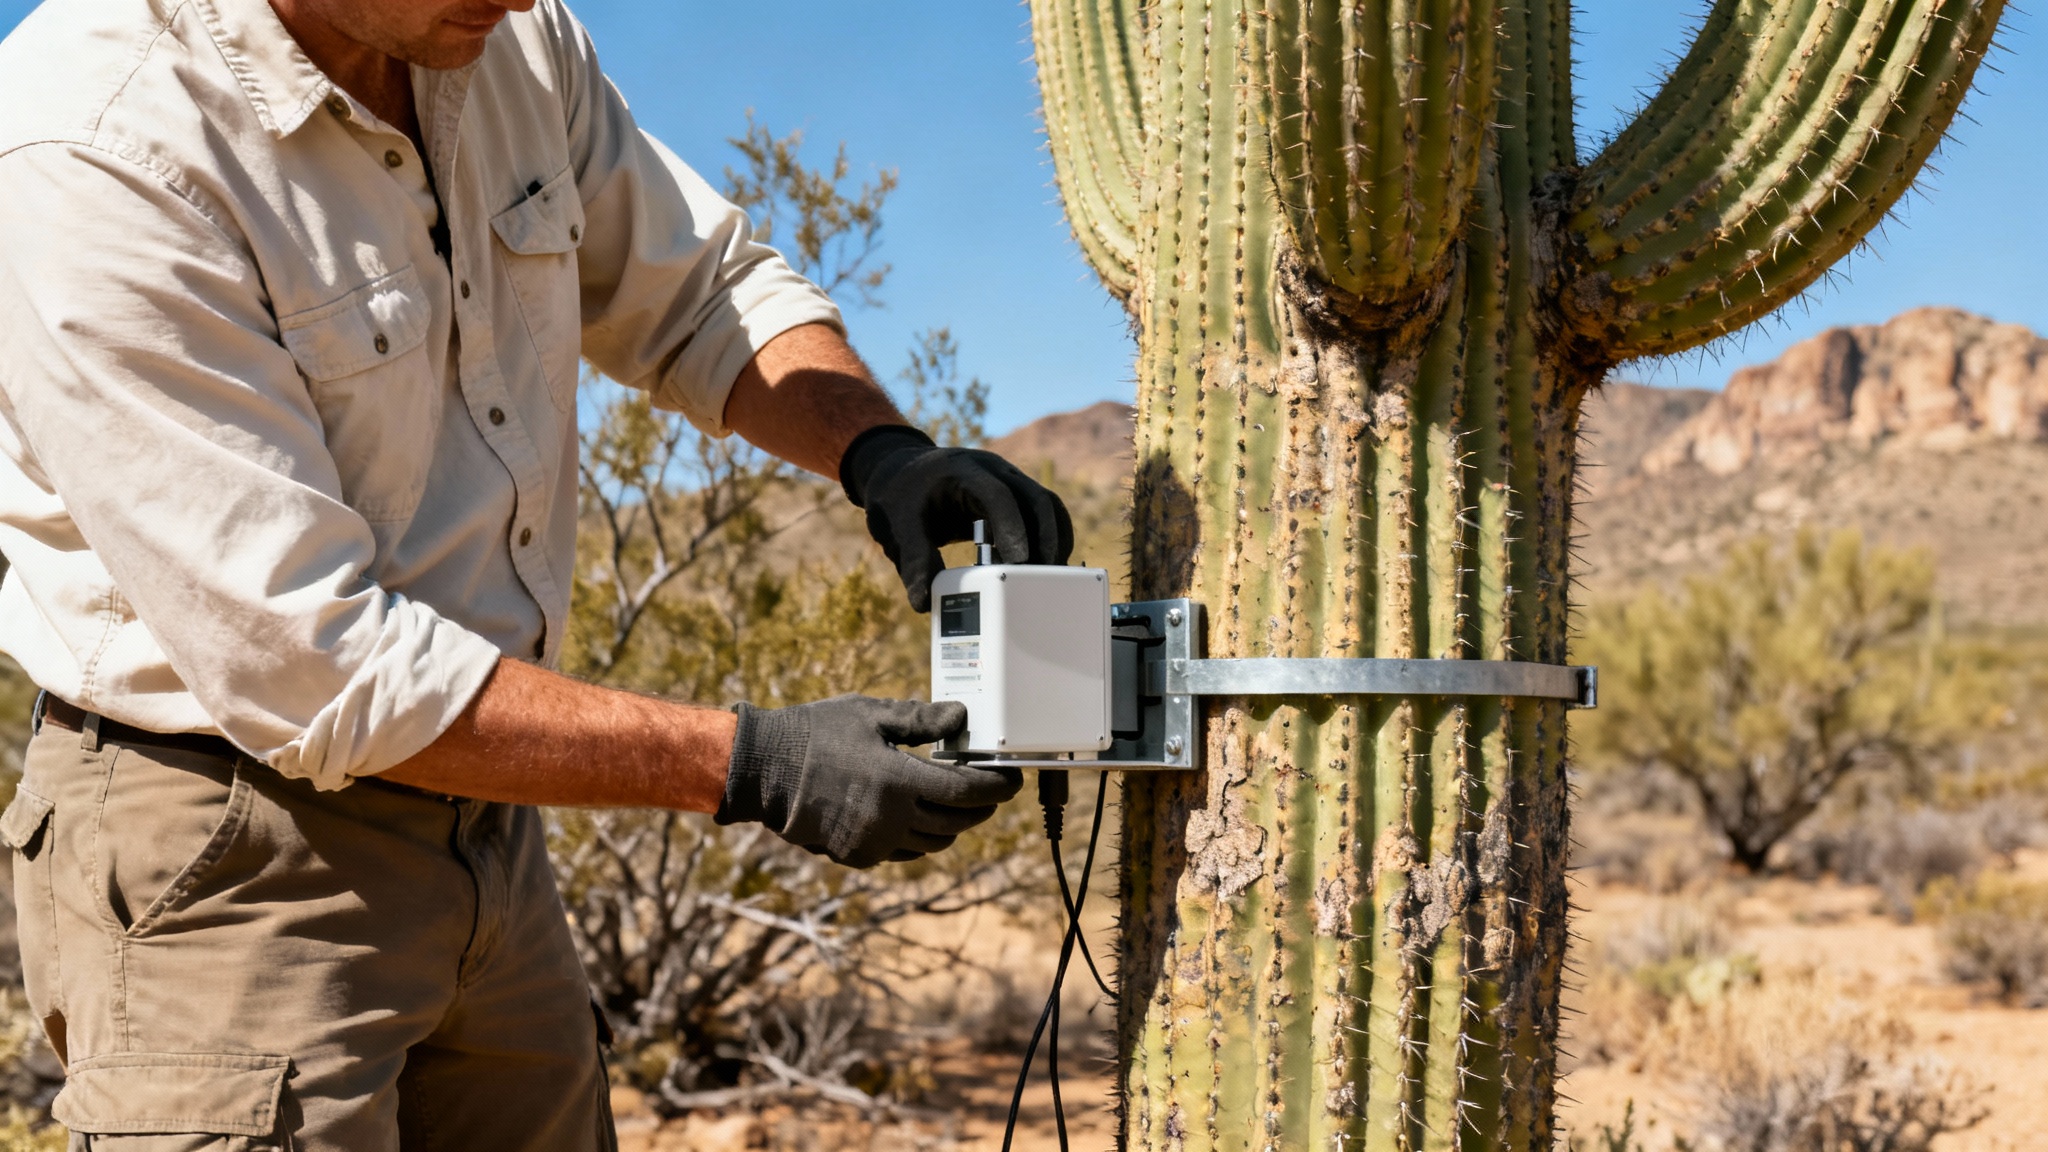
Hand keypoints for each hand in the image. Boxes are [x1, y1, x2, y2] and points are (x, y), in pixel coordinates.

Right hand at [715, 696, 1022, 867]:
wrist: (761, 769)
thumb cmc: (814, 734)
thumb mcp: (870, 715)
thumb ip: (921, 720)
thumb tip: (960, 718)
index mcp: (898, 781)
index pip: (968, 792)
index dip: (997, 787)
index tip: (1010, 779)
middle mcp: (890, 818)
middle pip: (958, 823)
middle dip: (981, 807)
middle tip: (989, 789)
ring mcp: (873, 842)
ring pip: (934, 843)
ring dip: (952, 825)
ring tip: (954, 802)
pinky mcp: (856, 855)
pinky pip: (903, 853)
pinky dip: (919, 837)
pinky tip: (916, 816)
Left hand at [838, 425, 1074, 611]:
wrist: (902, 474)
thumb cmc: (901, 498)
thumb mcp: (898, 527)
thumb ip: (914, 561)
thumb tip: (923, 602)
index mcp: (963, 471)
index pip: (997, 495)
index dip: (1012, 527)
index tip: (1019, 561)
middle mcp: (993, 470)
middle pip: (1035, 498)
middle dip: (1045, 538)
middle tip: (1041, 579)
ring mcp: (1008, 480)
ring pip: (1046, 505)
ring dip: (1052, 541)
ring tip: (1046, 580)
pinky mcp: (1014, 496)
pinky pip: (1043, 513)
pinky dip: (1048, 539)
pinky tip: (1041, 568)